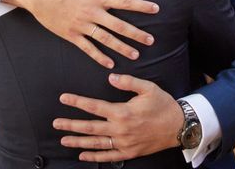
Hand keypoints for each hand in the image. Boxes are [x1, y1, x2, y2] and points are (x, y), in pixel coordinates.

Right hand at [4, 0, 158, 68]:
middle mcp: (92, 12)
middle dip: (137, 34)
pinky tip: (110, 64)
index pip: (125, 2)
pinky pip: (88, 48)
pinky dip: (99, 57)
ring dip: (122, 48)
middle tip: (151, 40)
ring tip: (136, 55)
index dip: (142, 6)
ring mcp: (82, 25)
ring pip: (106, 40)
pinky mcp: (71, 34)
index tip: (156, 9)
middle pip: (120, 25)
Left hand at [53, 74, 182, 161]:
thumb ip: (127, 82)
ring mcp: (124, 143)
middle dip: (71, 124)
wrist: (179, 126)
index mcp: (122, 112)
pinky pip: (108, 157)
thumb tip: (110, 77)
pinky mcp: (129, 152)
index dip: (77, 102)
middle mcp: (120, 129)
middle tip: (55, 123)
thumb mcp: (148, 88)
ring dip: (78, 141)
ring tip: (63, 139)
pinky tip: (83, 155)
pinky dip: (94, 157)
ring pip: (96, 143)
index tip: (63, 98)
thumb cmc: (163, 105)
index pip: (94, 106)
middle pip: (90, 127)